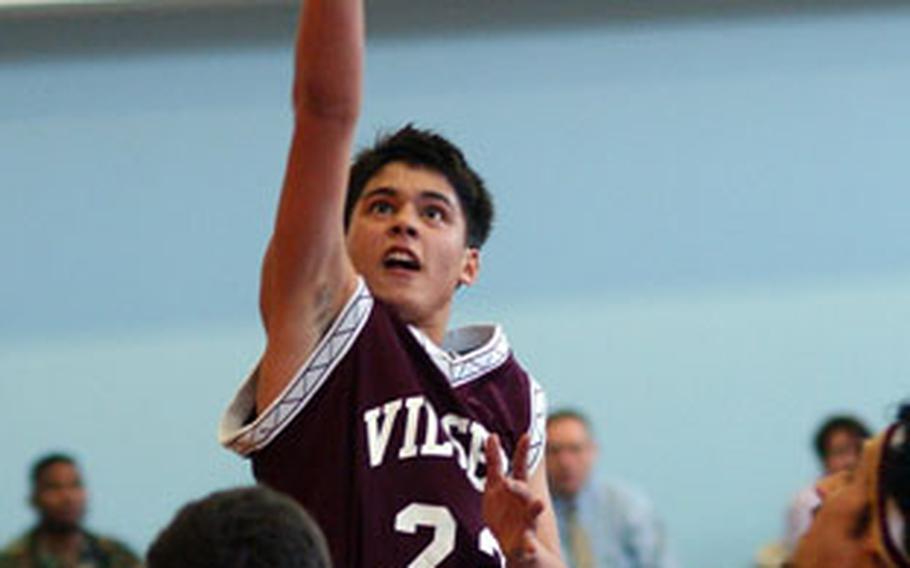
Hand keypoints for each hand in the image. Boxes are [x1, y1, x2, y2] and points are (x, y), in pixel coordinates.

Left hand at [483, 434, 545, 563]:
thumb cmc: (505, 514)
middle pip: (523, 492)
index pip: (520, 468)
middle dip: (517, 487)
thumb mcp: (495, 489)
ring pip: (532, 515)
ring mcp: (527, 524)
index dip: (522, 452)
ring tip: (540, 504)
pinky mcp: (524, 544)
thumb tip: (492, 435)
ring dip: (535, 509)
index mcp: (516, 491)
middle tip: (507, 482)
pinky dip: (529, 548)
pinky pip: (527, 547)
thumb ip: (495, 464)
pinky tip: (529, 549)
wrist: (518, 548)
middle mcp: (524, 504)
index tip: (526, 435)